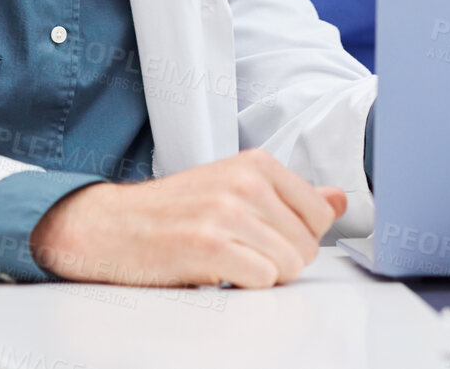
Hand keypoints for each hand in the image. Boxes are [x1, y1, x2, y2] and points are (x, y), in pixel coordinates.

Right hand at [29, 148, 347, 286]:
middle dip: (282, 261)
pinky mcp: (208, 246)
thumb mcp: (235, 187)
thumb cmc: (174, 210)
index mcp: (257, 163)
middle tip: (244, 256)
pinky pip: (260, 279)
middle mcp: (246, 182)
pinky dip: (244, 286)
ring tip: (230, 263)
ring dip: (262, 276)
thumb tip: (340, 200)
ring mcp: (227, 212)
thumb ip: (292, 196)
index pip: (320, 212)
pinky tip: (218, 274)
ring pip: (288, 264)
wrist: (109, 226)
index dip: (300, 237)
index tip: (269, 238)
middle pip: (307, 244)